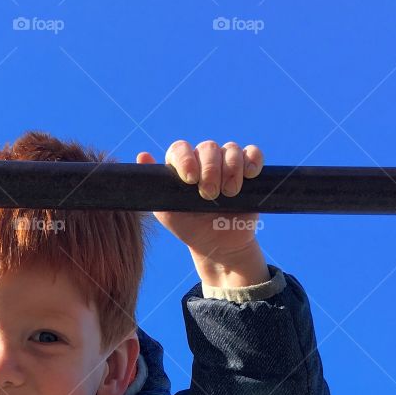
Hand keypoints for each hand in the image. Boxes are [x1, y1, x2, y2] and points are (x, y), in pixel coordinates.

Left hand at [136, 140, 263, 260]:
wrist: (218, 247)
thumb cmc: (190, 229)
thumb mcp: (168, 213)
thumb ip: (156, 188)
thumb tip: (142, 156)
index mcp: (183, 167)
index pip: (181, 149)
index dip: (185, 159)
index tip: (190, 179)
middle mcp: (204, 161)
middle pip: (208, 147)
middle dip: (210, 170)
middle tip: (209, 195)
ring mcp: (227, 164)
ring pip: (231, 149)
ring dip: (231, 170)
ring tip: (229, 193)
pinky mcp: (248, 172)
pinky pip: (253, 153)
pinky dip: (253, 160)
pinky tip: (250, 175)